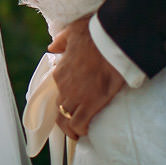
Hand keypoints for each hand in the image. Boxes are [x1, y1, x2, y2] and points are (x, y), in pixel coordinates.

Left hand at [46, 16, 125, 139]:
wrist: (113, 41)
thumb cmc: (95, 33)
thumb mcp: (72, 31)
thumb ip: (61, 41)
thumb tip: (52, 47)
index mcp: (60, 71)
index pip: (57, 91)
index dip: (63, 98)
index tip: (71, 102)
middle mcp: (64, 86)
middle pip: (59, 108)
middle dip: (65, 117)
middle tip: (73, 123)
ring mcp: (76, 96)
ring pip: (66, 119)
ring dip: (70, 128)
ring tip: (78, 133)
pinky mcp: (91, 103)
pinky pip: (80, 123)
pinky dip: (81, 130)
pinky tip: (86, 132)